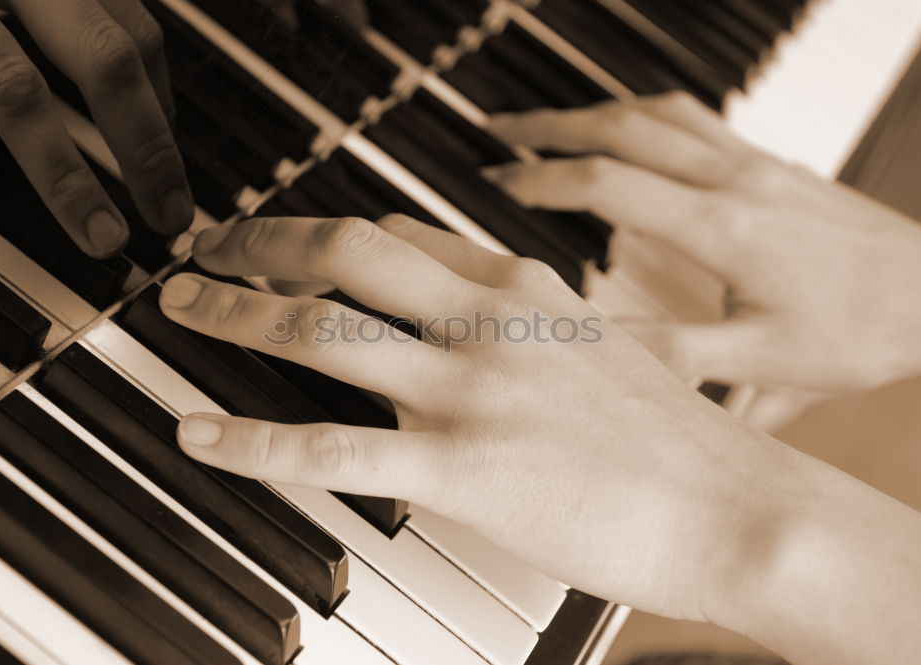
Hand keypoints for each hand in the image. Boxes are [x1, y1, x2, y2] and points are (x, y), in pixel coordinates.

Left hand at [0, 0, 190, 256]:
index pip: (14, 94)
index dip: (64, 175)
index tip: (100, 236)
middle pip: (100, 59)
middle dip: (145, 149)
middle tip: (169, 215)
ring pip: (128, 29)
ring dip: (157, 111)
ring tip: (170, 171)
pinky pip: (127, 4)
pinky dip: (148, 62)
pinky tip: (152, 100)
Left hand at [158, 213, 792, 621]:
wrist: (736, 506)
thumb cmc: (675, 437)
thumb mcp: (600, 347)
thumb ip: (530, 326)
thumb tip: (479, 322)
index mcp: (525, 286)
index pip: (406, 233)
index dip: (334, 229)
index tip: (295, 236)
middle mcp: (488, 320)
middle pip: (349, 254)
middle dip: (266, 244)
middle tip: (216, 250)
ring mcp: (469, 390)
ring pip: (321, 333)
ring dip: (237, 313)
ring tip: (185, 306)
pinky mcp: (459, 469)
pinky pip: (328, 449)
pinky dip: (250, 440)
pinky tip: (199, 434)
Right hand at [483, 92, 920, 391]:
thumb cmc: (859, 333)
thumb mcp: (764, 360)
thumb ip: (675, 352)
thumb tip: (597, 351)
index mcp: (722, 229)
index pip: (607, 185)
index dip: (541, 181)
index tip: (494, 184)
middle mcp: (733, 180)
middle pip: (621, 128)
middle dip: (549, 127)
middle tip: (495, 132)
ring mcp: (754, 164)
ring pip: (657, 112)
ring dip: (592, 111)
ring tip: (545, 121)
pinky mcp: (771, 163)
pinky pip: (695, 117)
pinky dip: (644, 112)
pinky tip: (627, 124)